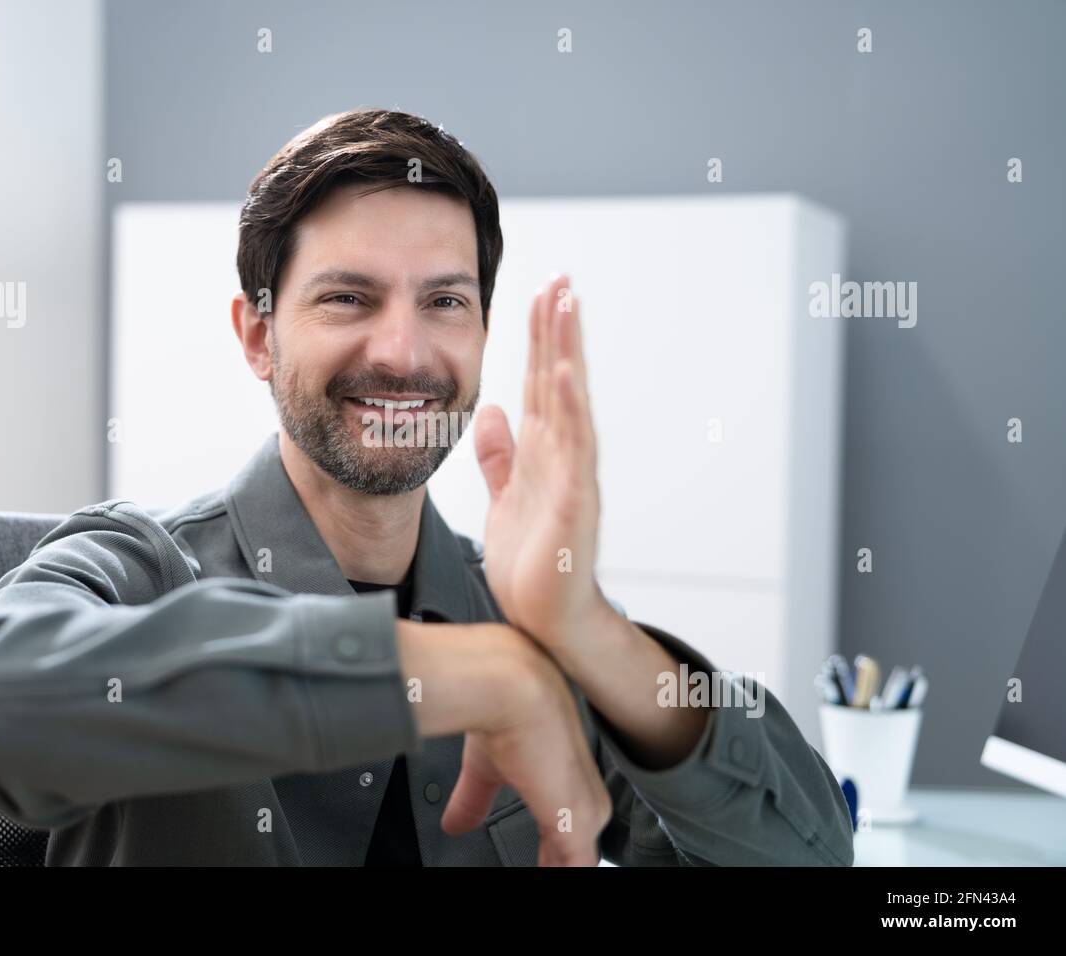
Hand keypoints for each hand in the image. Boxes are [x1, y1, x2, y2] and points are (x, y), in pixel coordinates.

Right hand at [437, 623, 611, 865]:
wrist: (507, 684)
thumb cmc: (499, 708)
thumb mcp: (484, 768)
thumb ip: (474, 800)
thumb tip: (453, 825)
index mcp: (570, 782)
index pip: (567, 833)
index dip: (547, 855)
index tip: (533, 862)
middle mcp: (586, 800)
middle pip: (575, 855)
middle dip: (551, 865)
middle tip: (529, 870)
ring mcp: (585, 816)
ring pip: (575, 863)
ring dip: (551, 869)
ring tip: (525, 874)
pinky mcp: (576, 828)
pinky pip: (574, 871)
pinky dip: (552, 876)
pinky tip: (534, 880)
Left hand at [475, 273, 604, 653]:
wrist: (546, 619)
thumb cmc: (532, 563)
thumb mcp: (506, 498)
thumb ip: (501, 456)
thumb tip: (493, 411)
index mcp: (544, 453)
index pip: (542, 383)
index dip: (541, 339)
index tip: (540, 293)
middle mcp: (563, 456)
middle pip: (560, 380)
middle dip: (560, 329)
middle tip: (562, 277)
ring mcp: (573, 477)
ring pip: (571, 403)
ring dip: (569, 353)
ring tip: (567, 305)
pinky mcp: (573, 503)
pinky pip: (572, 450)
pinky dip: (569, 411)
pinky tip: (562, 375)